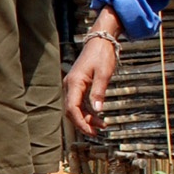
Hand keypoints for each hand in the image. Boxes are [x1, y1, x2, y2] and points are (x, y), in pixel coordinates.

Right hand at [63, 21, 122, 138]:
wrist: (100, 41)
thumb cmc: (102, 55)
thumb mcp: (103, 73)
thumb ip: (99, 92)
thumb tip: (98, 110)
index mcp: (74, 83)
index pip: (72, 108)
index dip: (81, 122)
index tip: (92, 131)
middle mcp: (70, 85)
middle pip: (71, 111)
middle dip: (83, 123)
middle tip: (98, 132)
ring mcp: (72, 86)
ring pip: (75, 108)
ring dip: (86, 118)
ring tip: (101, 125)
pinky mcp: (77, 86)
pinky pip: (78, 103)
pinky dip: (87, 111)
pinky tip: (97, 115)